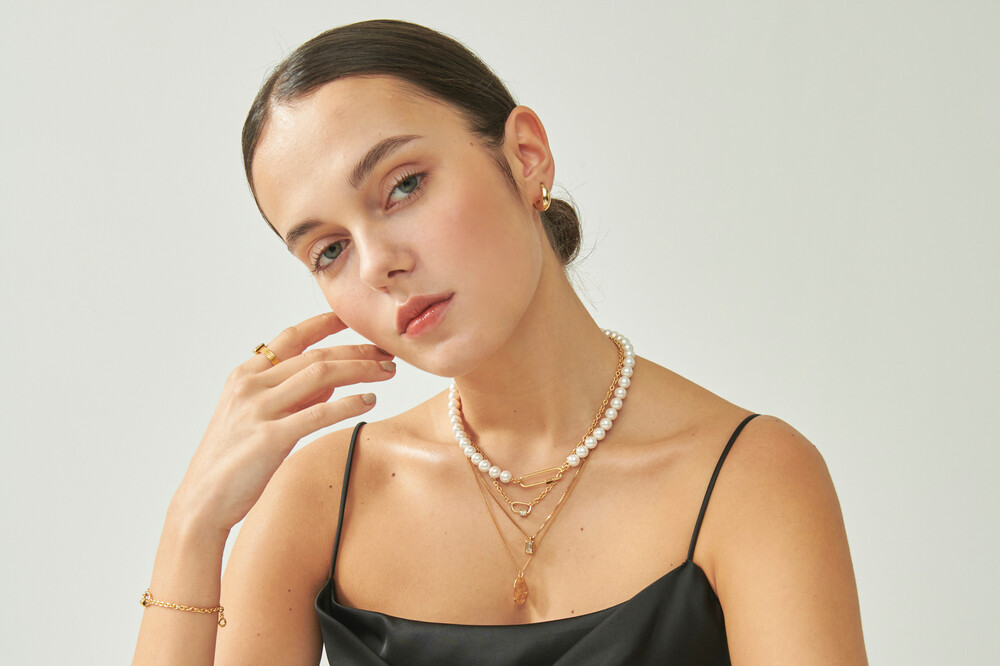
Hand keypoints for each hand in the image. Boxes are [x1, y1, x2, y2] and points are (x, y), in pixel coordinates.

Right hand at [171, 312, 394, 536]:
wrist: (202, 500)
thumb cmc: (233, 460)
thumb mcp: (257, 416)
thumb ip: (292, 395)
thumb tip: (331, 381)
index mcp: (245, 375)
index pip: (292, 337)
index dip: (325, 323)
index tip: (353, 318)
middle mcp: (251, 385)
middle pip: (315, 355)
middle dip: (356, 350)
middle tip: (386, 352)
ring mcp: (259, 409)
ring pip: (320, 375)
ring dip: (360, 370)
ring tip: (387, 372)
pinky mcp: (270, 438)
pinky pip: (319, 413)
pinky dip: (349, 404)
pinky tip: (369, 401)